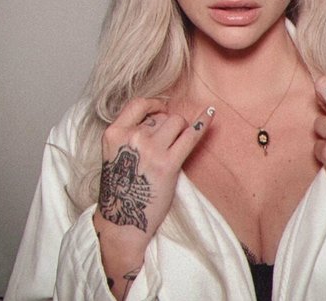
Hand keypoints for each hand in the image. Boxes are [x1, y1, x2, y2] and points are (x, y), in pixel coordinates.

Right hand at [93, 97, 214, 298]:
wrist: (122, 221)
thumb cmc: (121, 188)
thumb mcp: (116, 153)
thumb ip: (132, 132)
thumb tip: (162, 114)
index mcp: (114, 133)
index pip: (138, 104)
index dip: (153, 104)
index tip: (162, 108)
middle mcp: (132, 138)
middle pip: (162, 116)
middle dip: (168, 126)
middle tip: (165, 148)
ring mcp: (151, 150)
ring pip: (177, 122)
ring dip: (180, 132)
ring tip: (173, 152)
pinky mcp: (169, 164)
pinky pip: (191, 135)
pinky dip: (203, 122)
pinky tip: (211, 112)